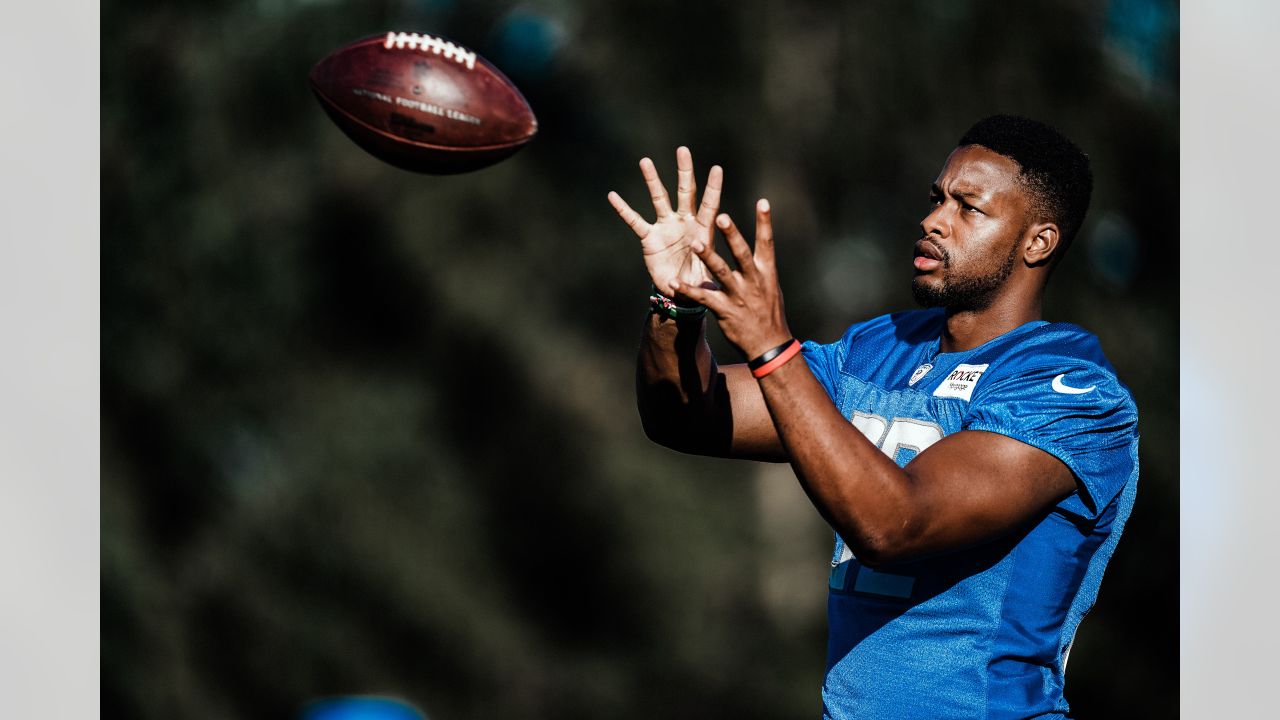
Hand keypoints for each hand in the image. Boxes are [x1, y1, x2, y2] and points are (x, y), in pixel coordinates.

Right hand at [607, 147, 722, 298]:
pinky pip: (635, 221)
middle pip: (686, 192)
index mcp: (703, 230)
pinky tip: (612, 196)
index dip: (713, 188)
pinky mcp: (649, 237)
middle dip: (684, 171)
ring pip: (659, 198)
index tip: (717, 168)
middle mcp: (685, 222)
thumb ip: (706, 276)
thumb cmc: (699, 284)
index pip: (710, 205)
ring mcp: (666, 227)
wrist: (679, 291)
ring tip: (645, 161)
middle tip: (683, 150)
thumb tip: (704, 274)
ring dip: (652, 180)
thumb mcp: (706, 281)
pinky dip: (624, 209)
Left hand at [670, 199, 792, 358]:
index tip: (763, 202)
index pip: (767, 243)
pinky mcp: (724, 310)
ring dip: (708, 256)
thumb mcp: (770, 287)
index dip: (765, 222)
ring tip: (695, 242)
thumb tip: (757, 248)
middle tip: (721, 216)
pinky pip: (703, 297)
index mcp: (766, 272)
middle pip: (741, 253)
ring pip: (721, 272)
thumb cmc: (769, 313)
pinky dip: (688, 290)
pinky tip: (674, 282)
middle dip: (732, 235)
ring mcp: (738, 296)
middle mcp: (753, 281)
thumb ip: (760, 267)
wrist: (769, 346)